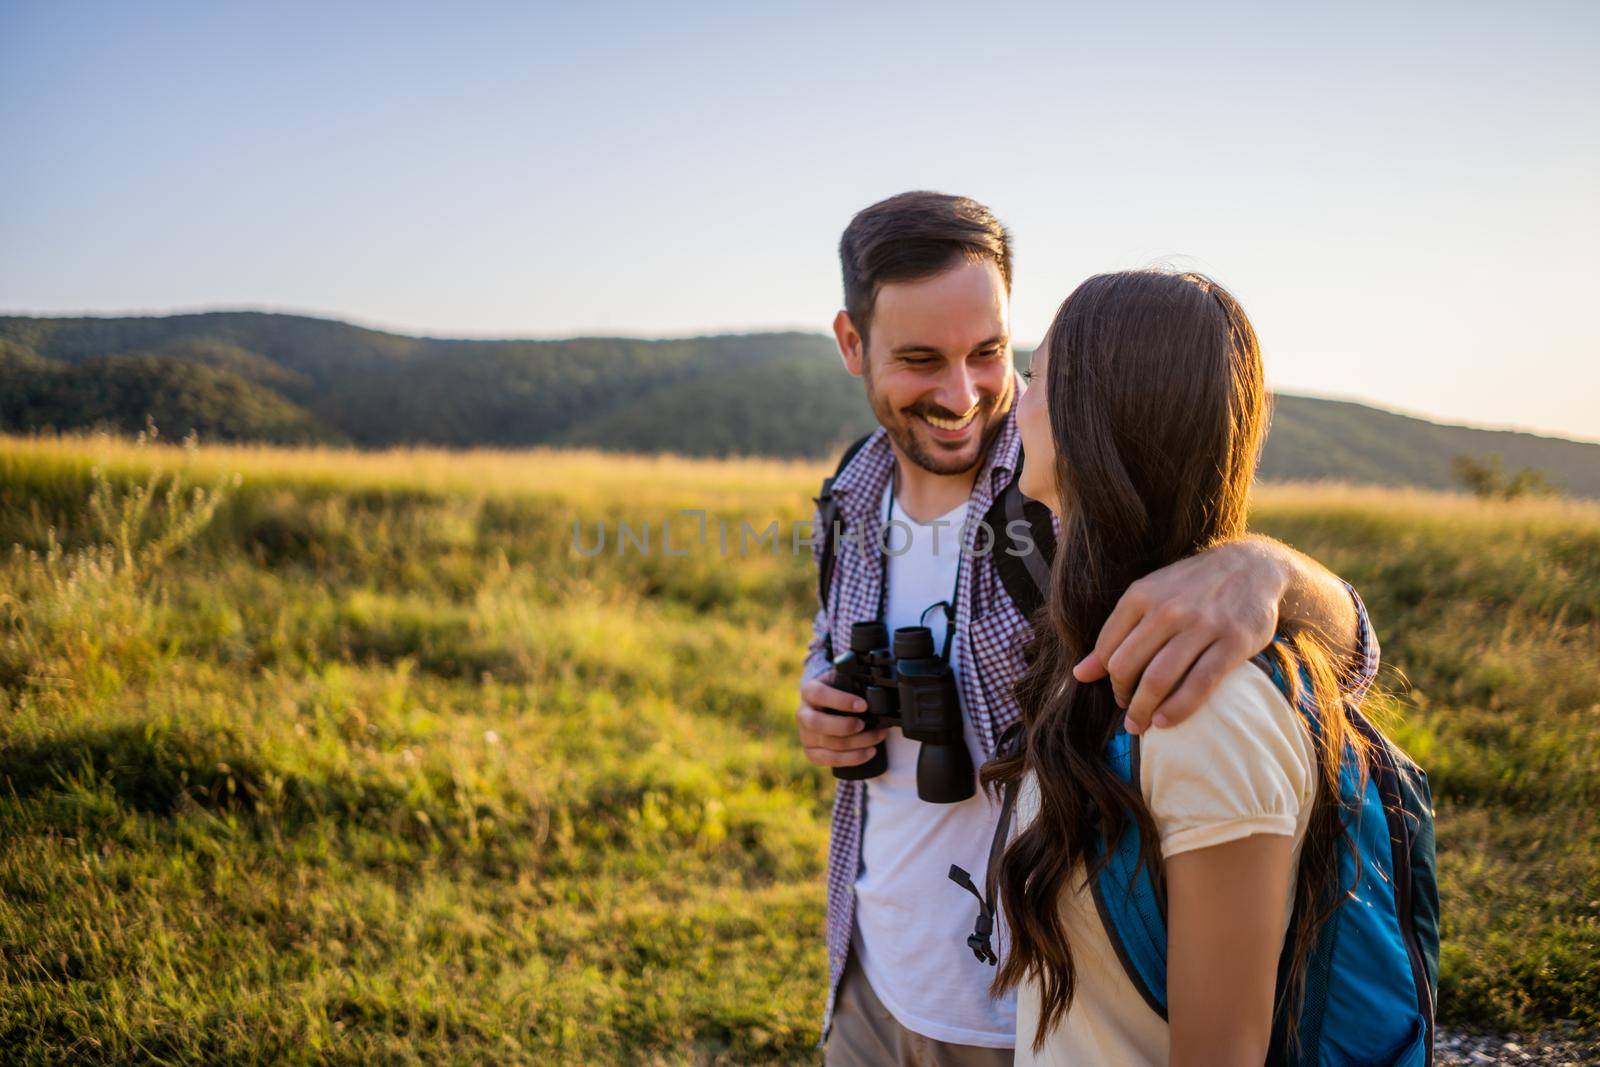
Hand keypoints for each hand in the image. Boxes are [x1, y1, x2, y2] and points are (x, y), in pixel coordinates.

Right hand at [797, 674, 890, 767]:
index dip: (841, 700)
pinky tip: (869, 752)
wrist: (825, 705)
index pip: (820, 694)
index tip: (863, 705)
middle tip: (864, 724)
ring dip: (858, 743)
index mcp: (809, 691)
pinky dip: (853, 758)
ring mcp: (805, 735)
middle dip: (845, 726)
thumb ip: (852, 680)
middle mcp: (803, 714)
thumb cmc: (837, 691)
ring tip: (878, 736)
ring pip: (828, 744)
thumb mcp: (841, 680)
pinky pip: (830, 760)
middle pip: (818, 724)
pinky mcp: (811, 752)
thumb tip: (875, 688)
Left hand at [1074, 540, 1287, 732]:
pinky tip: (1165, 722)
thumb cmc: (1192, 586)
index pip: (1108, 648)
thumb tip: (1079, 674)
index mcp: (1142, 595)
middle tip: (1128, 710)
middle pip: (1127, 666)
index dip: (1106, 677)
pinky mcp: (1233, 643)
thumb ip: (1116, 632)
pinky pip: (1199, 685)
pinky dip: (1177, 709)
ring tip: (1141, 724)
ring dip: (1143, 710)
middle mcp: (1168, 609)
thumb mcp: (1150, 595)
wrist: (1252, 565)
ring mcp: (1202, 626)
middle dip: (1122, 696)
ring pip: (1159, 679)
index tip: (1117, 690)